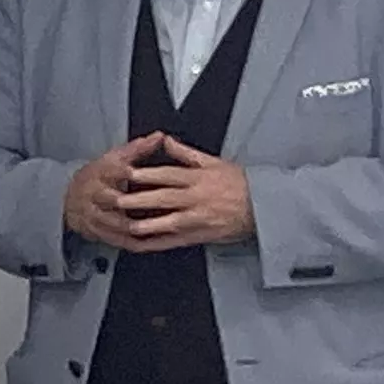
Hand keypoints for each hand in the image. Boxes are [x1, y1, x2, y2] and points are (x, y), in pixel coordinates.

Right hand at [62, 138, 159, 253]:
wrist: (70, 197)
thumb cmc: (99, 176)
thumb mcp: (115, 158)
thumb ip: (138, 149)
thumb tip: (160, 136)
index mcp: (99, 173)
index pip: (110, 170)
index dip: (123, 171)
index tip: (134, 171)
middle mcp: (93, 194)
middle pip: (111, 199)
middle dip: (131, 204)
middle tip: (155, 207)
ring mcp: (92, 214)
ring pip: (113, 222)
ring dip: (133, 227)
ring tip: (155, 228)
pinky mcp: (94, 230)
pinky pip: (114, 238)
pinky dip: (132, 242)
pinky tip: (149, 243)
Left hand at [118, 133, 253, 249]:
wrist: (264, 206)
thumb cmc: (240, 183)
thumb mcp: (214, 162)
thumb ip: (185, 153)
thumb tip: (165, 141)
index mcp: (199, 178)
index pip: (168, 175)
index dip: (147, 174)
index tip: (128, 173)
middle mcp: (197, 198)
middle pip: (165, 198)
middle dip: (140, 199)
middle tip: (119, 199)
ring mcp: (199, 218)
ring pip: (170, 222)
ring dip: (149, 224)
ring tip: (129, 225)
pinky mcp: (202, 235)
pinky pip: (177, 240)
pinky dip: (159, 242)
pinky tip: (144, 243)